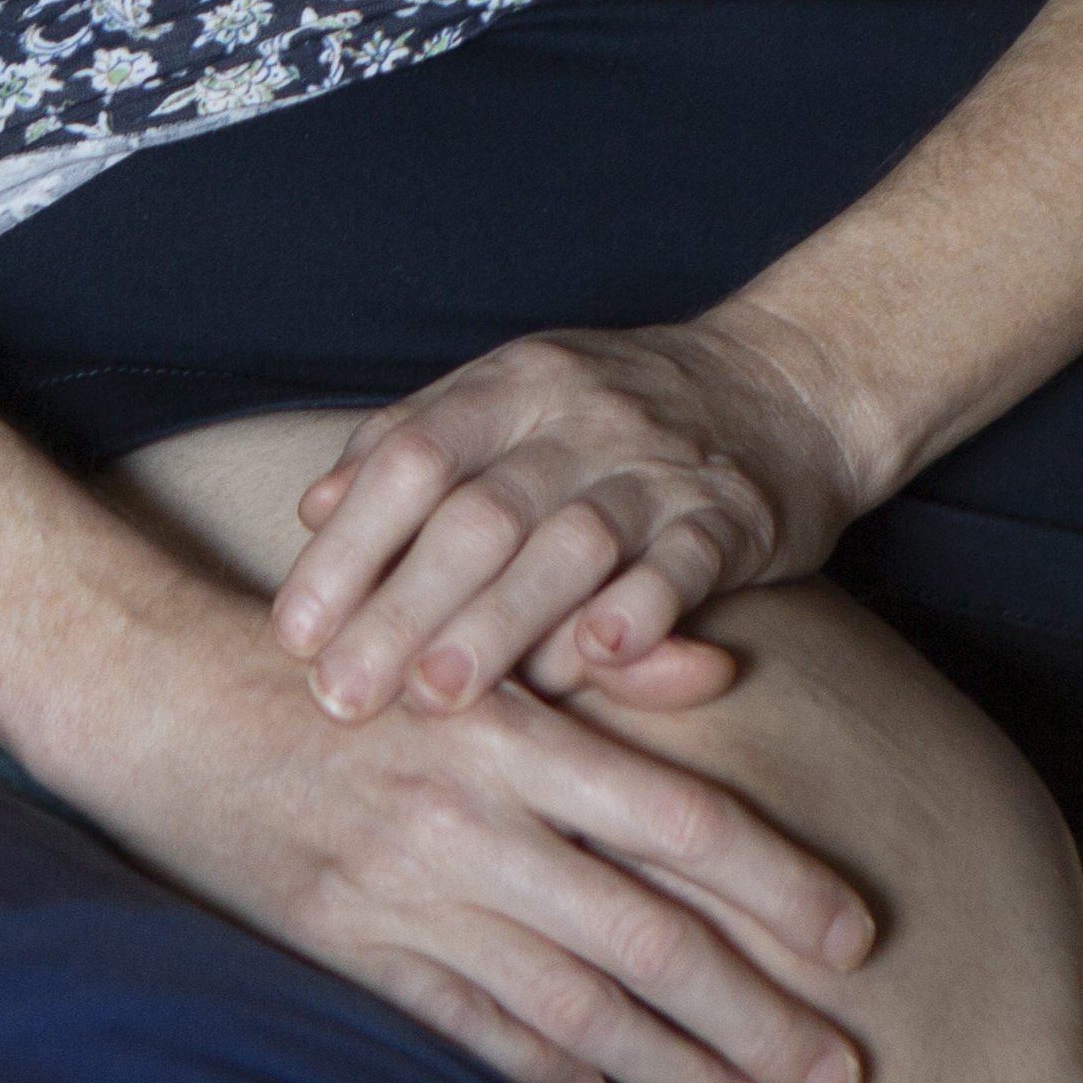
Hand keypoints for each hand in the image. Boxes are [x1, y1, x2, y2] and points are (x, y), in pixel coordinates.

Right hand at [38, 581, 873, 1082]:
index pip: (675, 819)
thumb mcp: (460, 637)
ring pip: (575, 1005)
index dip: (775, 883)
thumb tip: (714, 668)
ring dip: (677, 1070)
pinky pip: (468, 1029)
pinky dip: (544, 1071)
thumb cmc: (327, 649)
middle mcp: (472, 820)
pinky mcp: (350, 947)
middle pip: (647, 938)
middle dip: (754, 1017)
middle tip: (839, 1074)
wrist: (154, 692)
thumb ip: (592, 659)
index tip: (851, 937)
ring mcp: (410, 893)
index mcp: (511, 731)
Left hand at [280, 313, 880, 723]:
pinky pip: (681, 566)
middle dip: (402, 608)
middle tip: (343, 696)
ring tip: (438, 698)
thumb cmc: (617, 415)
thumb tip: (310, 514)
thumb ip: (415, 447)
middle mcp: (577, 418)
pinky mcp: (733, 518)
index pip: (409, 457)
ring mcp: (659, 467)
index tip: (293, 633)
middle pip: (478, 513)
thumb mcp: (512, 400)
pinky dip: (637, 613)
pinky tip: (594, 659)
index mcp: (510, 386)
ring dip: (499, 623)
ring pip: (570, 544)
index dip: (347, 547)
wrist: (789, 383)